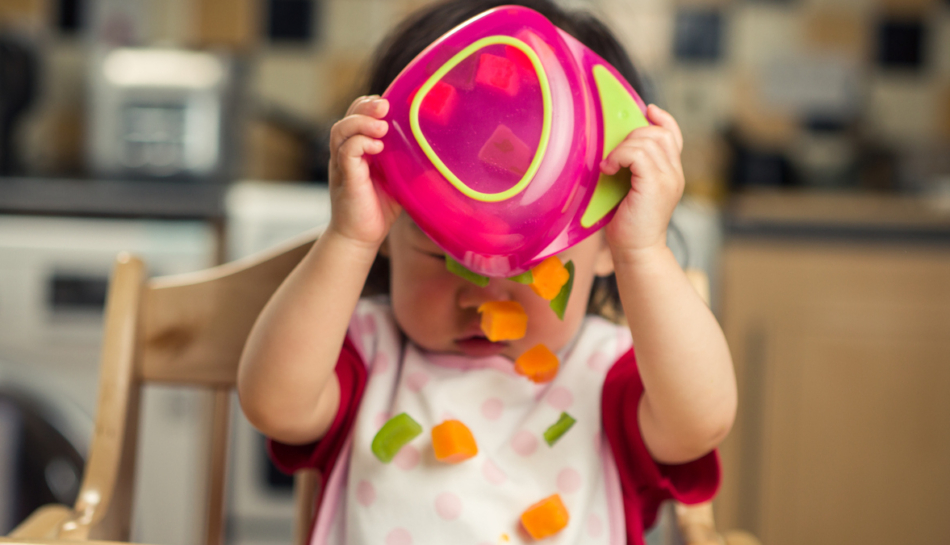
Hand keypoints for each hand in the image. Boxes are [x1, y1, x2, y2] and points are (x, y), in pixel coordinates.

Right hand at [327, 96, 401, 247]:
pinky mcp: (345, 178)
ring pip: (341, 130)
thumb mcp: (399, 179)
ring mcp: (342, 164)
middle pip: (347, 116)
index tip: (390, 104)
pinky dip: (360, 144)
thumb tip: (437, 151)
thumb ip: (409, 161)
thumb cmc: (380, 208)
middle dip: (366, 106)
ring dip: (362, 122)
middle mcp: (346, 152)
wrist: (361, 237)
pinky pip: (346, 152)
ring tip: (382, 125)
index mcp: (359, 148)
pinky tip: (377, 148)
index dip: (370, 105)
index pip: (358, 115)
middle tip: (385, 106)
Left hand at [602, 105, 684, 258]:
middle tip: (614, 155)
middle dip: (632, 135)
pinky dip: (620, 156)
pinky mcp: (656, 185)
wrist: (636, 251)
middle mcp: (675, 173)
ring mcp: (668, 178)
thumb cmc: (628, 224)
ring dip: (623, 148)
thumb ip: (632, 167)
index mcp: (671, 172)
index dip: (662, 118)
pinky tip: (609, 169)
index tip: (646, 110)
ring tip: (610, 166)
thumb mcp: (630, 188)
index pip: (673, 134)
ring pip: (648, 140)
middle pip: (658, 133)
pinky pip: (638, 154)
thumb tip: (614, 145)